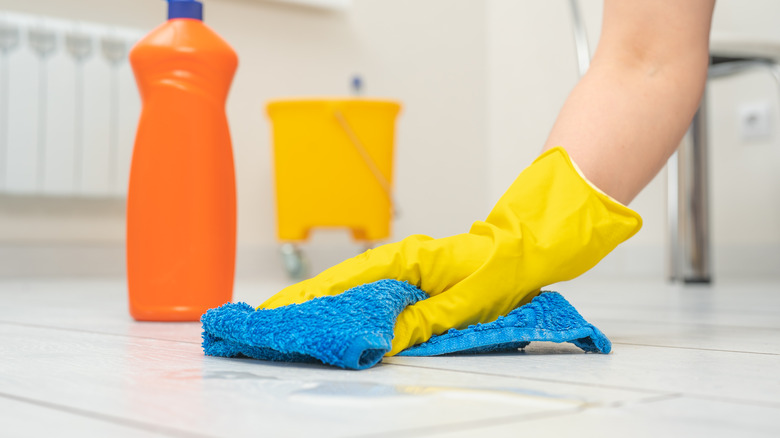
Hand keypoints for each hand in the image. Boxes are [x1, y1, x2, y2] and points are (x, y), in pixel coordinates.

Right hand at [261, 147, 641, 354]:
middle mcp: (399, 262)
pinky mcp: (413, 279)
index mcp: (407, 261)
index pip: (344, 283)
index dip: (307, 300)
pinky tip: (337, 322)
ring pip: (353, 290)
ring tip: (290, 325)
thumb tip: (382, 341)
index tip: (275, 313)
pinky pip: (372, 294)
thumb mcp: (469, 301)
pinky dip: (349, 308)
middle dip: (303, 305)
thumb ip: (425, 321)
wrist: (529, 244)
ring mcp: (404, 269)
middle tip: (267, 325)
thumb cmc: (504, 265)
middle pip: (339, 285)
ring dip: (321, 308)